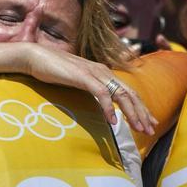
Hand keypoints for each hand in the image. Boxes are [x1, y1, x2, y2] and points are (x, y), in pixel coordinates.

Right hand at [22, 45, 157, 133]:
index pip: (128, 91)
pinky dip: (109, 108)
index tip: (149, 122)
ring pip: (121, 94)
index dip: (141, 107)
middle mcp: (103, 71)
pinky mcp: (83, 77)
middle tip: (151, 130)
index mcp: (103, 73)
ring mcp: (94, 73)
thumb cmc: (54, 71)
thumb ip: (91, 89)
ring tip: (139, 128)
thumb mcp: (78, 81)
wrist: (36, 57)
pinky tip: (112, 121)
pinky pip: (101, 94)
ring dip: (132, 113)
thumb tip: (100, 104)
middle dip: (142, 113)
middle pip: (130, 94)